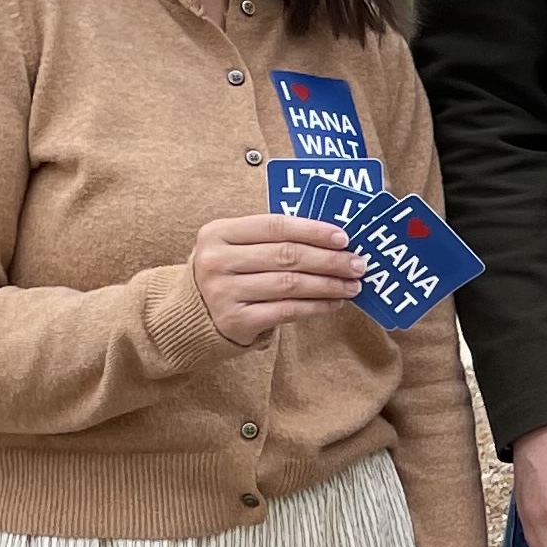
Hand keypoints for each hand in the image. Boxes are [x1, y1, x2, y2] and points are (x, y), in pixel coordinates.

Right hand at [192, 214, 361, 343]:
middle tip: (357, 264)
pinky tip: (334, 303)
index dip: (313, 230)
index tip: (344, 237)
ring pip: (290, 284)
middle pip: (286, 255)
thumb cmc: (225, 274)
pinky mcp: (236, 320)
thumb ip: (270, 239)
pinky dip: (316, 306)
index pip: (275, 225)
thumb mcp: (234, 248)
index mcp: (218, 233)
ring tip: (352, 285)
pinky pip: (286, 310)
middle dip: (329, 260)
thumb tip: (330, 239)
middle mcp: (217, 261)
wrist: (188, 315)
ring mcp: (224, 292)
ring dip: (328, 284)